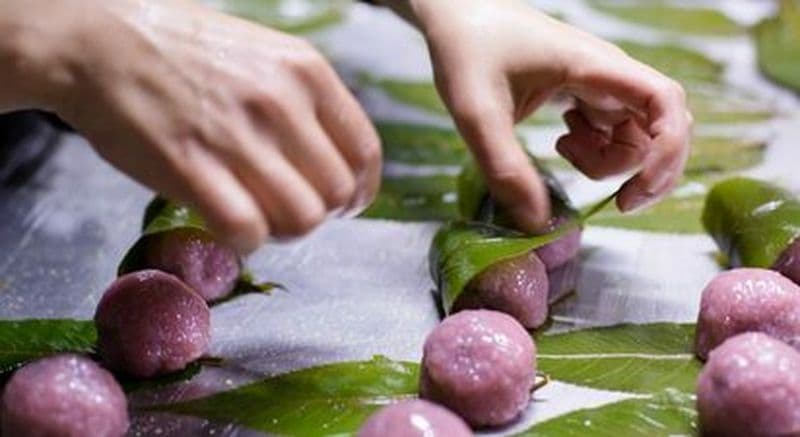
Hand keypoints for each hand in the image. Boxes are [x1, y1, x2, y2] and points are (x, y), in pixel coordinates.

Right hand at [0, 0, 380, 251]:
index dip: (358, 192)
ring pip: (301, 219)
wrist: (97, 40)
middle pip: (336, 194)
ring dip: (283, 231)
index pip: (365, 153)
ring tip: (258, 217)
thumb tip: (332, 159)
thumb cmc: (183, 49)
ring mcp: (237, 137)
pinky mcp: (192, 168)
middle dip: (319, 214)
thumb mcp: (264, 54)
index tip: (342, 204)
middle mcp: (281, 103)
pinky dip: (245, 242)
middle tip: (288, 211)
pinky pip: (248, 231)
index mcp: (307, 71)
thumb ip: (306, 103)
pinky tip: (228, 226)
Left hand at [399, 0, 690, 231]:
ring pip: (636, 136)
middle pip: (660, 128)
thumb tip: (537, 223)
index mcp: (594, 67)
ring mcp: (600, 84)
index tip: (634, 190)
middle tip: (610, 200)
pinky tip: (562, 141)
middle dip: (641, 171)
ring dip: (610, 162)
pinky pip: (612, 132)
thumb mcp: (476, 112)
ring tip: (564, 150)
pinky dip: (596, 151)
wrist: (456, 16)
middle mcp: (608, 74)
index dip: (667, 149)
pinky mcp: (587, 93)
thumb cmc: (467, 50)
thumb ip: (505, 167)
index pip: (665, 100)